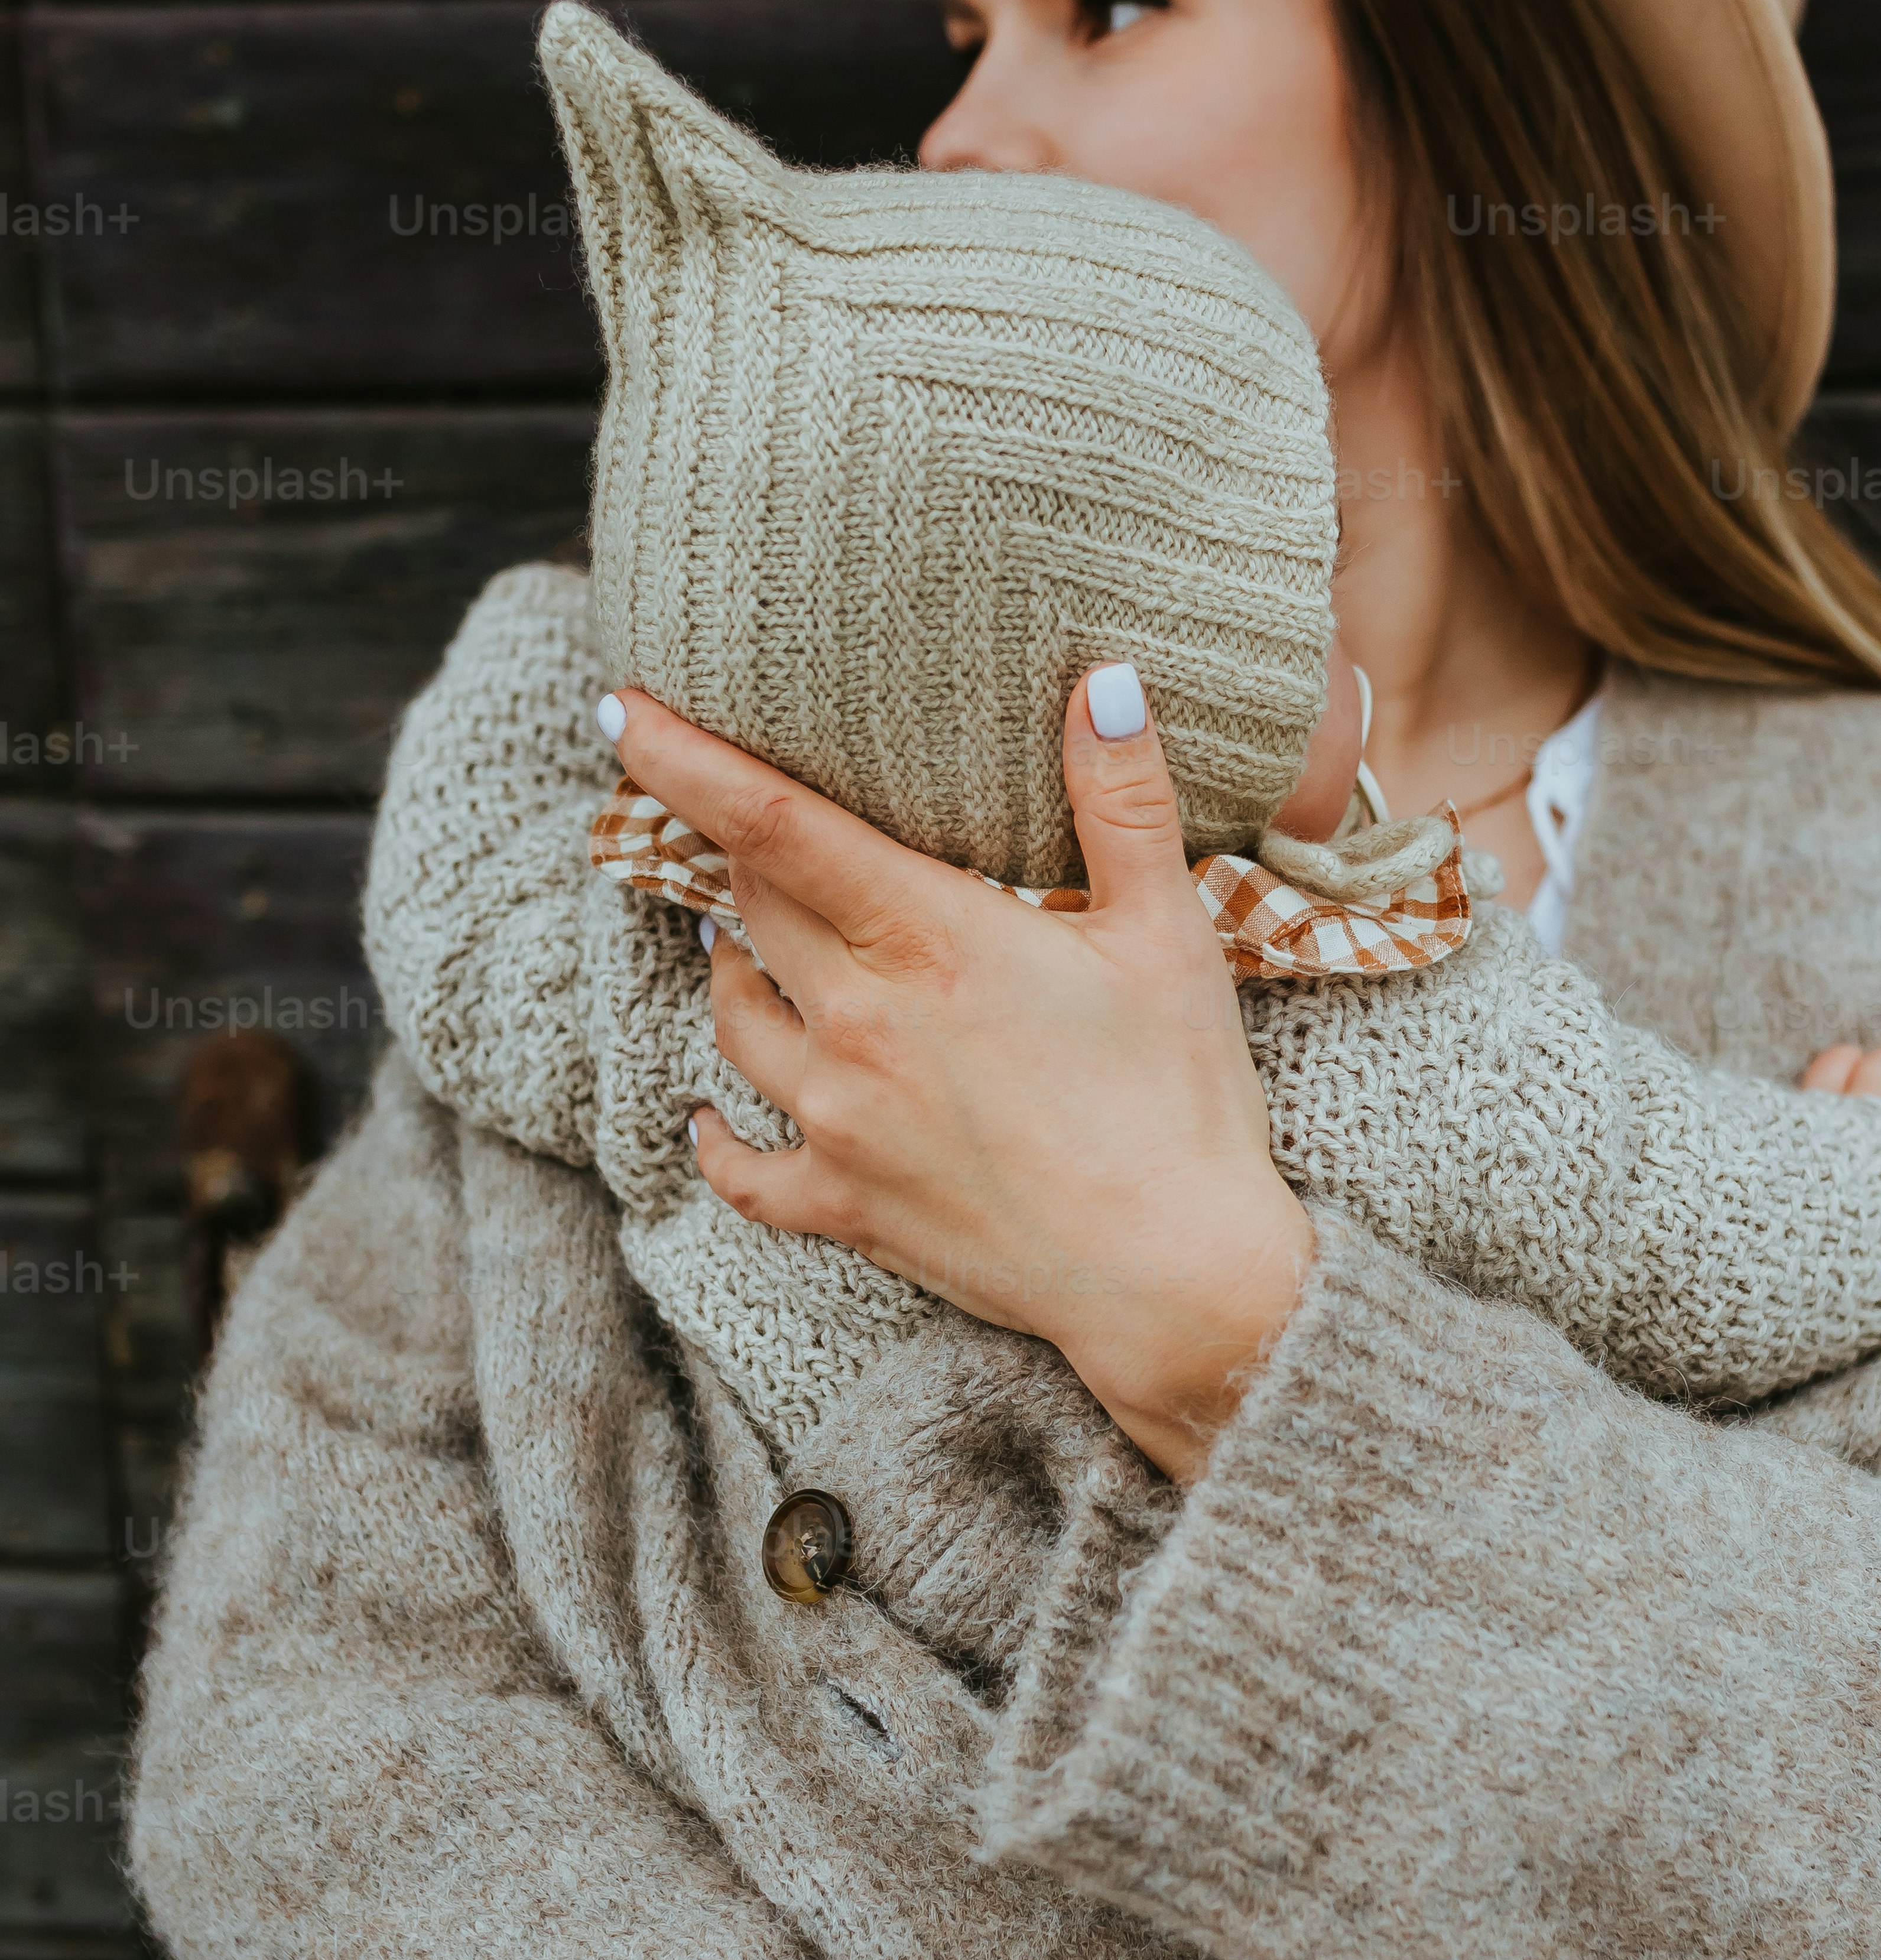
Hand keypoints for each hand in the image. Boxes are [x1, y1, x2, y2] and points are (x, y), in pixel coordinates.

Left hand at [597, 668, 1317, 1480]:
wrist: (1176, 1280)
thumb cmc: (1182, 1100)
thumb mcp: (1170, 934)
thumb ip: (1123, 799)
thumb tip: (1101, 678)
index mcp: (931, 939)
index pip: (772, 825)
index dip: (685, 759)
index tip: (620, 711)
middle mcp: (859, 1022)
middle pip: (751, 907)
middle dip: (737, 855)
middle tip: (736, 822)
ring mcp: (839, 1120)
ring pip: (733, 1018)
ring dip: (732, 969)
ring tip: (740, 941)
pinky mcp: (845, 1206)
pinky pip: (739, 1170)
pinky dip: (716, 1138)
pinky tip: (705, 1118)